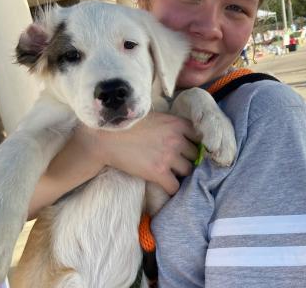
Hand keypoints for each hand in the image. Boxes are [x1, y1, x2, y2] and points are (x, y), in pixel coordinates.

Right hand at [28, 112, 198, 218]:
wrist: (107, 138)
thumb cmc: (129, 124)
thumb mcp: (155, 117)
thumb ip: (171, 124)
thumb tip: (182, 133)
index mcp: (177, 123)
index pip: (199, 136)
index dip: (194, 143)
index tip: (190, 149)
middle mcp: (177, 139)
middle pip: (195, 154)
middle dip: (188, 158)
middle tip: (180, 162)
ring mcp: (169, 156)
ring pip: (188, 170)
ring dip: (181, 173)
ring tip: (172, 173)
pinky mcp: (158, 172)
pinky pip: (175, 186)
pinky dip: (172, 189)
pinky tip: (167, 186)